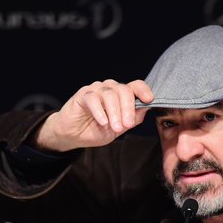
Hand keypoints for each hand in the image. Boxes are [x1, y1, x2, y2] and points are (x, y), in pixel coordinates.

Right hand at [35, 79, 153, 151]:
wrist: (73, 135)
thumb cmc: (96, 129)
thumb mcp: (118, 128)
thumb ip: (132, 119)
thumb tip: (146, 109)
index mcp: (120, 95)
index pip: (135, 86)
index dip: (143, 90)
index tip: (149, 100)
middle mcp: (109, 89)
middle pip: (124, 90)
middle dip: (128, 109)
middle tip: (127, 125)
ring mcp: (96, 90)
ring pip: (110, 94)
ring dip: (114, 112)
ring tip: (115, 127)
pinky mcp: (82, 95)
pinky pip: (93, 99)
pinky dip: (100, 111)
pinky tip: (103, 122)